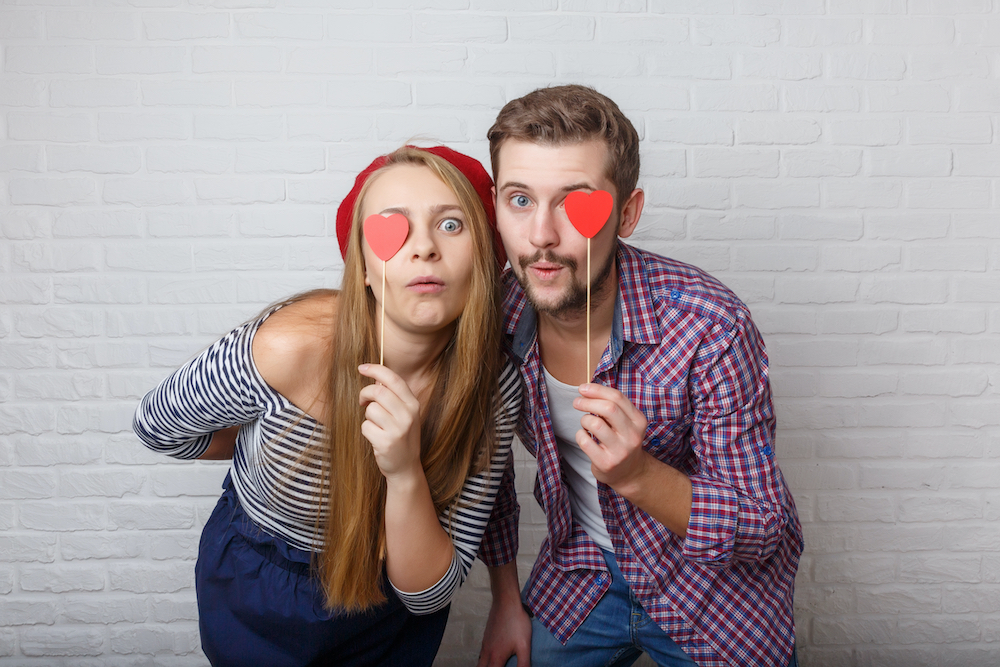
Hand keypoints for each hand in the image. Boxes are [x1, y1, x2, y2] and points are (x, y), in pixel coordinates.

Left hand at [358, 364, 421, 480]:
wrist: (406, 467)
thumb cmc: (401, 436)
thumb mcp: (405, 414)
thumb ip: (394, 397)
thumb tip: (375, 379)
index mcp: (413, 404)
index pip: (394, 379)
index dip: (376, 370)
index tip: (362, 368)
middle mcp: (408, 415)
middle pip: (378, 391)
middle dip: (365, 394)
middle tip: (362, 401)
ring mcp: (398, 429)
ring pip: (370, 410)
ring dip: (367, 416)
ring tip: (376, 425)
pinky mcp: (386, 442)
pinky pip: (366, 426)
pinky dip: (366, 430)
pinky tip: (376, 438)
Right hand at [477, 595, 530, 666]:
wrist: (506, 601)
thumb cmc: (516, 623)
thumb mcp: (524, 645)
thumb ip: (523, 664)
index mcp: (496, 657)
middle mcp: (487, 652)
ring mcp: (485, 643)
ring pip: (480, 662)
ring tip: (493, 666)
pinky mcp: (486, 636)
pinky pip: (481, 654)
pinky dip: (484, 660)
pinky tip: (492, 657)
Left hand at [573, 383, 650, 494]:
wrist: (629, 472)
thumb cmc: (621, 440)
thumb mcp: (625, 422)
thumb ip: (612, 406)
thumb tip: (587, 389)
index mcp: (639, 421)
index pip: (617, 397)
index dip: (597, 390)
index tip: (583, 388)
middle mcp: (632, 435)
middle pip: (608, 408)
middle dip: (588, 401)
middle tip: (577, 402)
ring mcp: (620, 451)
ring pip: (595, 424)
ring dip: (584, 420)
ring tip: (585, 423)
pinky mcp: (606, 463)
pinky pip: (585, 441)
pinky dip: (580, 435)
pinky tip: (584, 436)